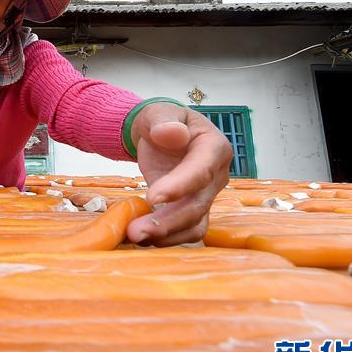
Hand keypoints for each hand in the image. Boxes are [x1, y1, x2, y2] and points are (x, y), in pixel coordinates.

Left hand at [126, 103, 232, 246]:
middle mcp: (216, 176)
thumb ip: (164, 120)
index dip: (180, 186)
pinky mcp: (193, 210)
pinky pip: (186, 230)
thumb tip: (172, 133)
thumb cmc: (163, 121)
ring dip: (166, 235)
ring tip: (135, 237)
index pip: (201, 170)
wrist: (160, 135)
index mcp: (214, 147)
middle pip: (197, 204)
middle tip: (135, 231)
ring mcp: (207, 195)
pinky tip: (142, 239)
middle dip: (167, 221)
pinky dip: (166, 238)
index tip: (152, 196)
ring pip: (194, 223)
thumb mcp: (159, 112)